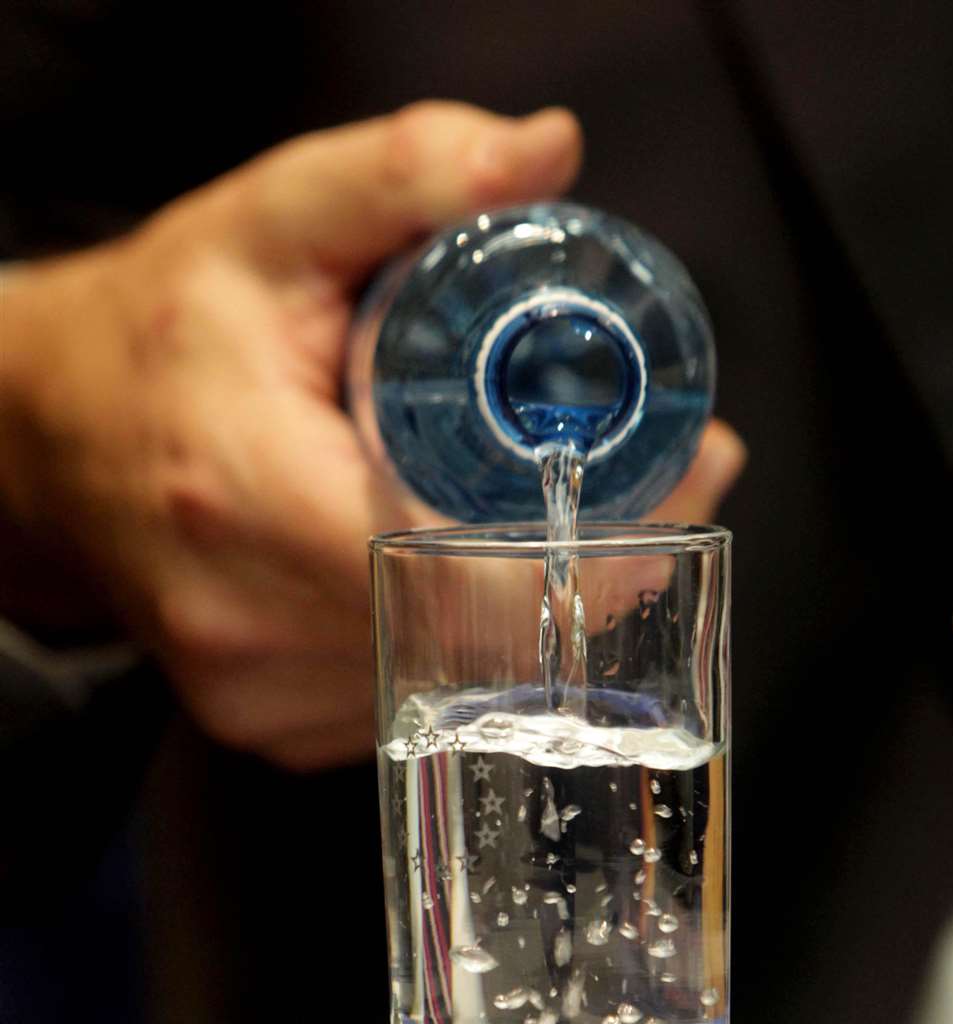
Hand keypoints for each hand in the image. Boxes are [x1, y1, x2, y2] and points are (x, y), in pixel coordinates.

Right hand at [0, 102, 742, 768]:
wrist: (52, 440)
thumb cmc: (162, 335)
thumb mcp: (267, 227)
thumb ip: (401, 174)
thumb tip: (543, 156)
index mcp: (252, 504)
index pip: (474, 578)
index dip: (601, 547)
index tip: (679, 478)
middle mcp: (251, 625)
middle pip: (490, 640)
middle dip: (595, 565)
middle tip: (649, 482)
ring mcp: (260, 696)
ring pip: (463, 684)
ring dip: (534, 607)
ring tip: (544, 511)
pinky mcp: (271, 727)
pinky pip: (414, 704)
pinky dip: (461, 643)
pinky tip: (452, 571)